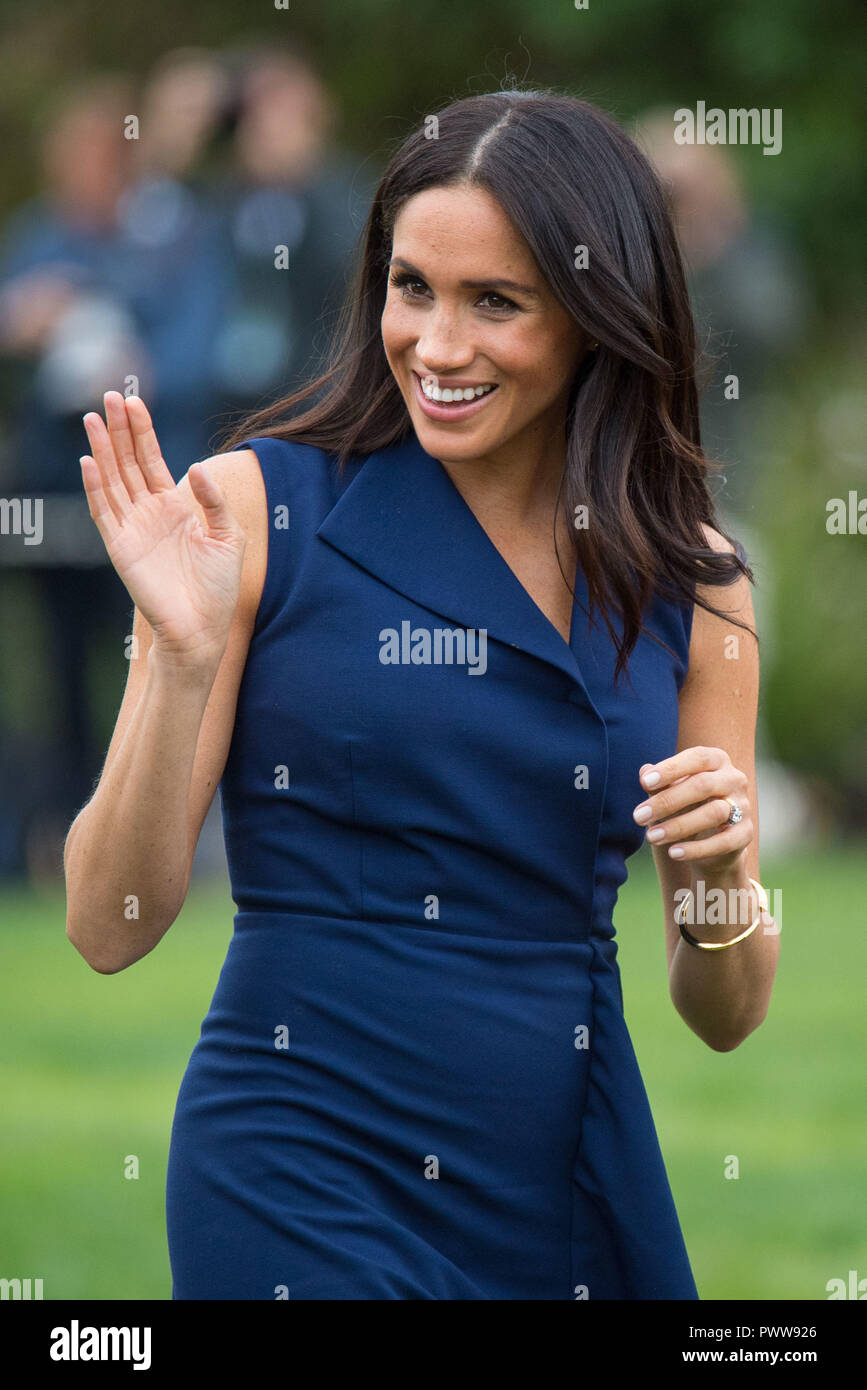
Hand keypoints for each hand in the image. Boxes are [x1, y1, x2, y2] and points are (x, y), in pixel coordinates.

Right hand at [81, 391, 245, 670]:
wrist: (203, 628)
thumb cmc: (218, 587)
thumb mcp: (229, 536)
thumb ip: (214, 500)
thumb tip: (193, 468)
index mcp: (175, 506)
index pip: (152, 459)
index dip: (142, 431)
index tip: (135, 401)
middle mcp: (149, 512)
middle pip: (128, 462)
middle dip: (119, 429)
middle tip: (109, 396)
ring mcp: (132, 528)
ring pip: (112, 479)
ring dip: (102, 449)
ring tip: (94, 418)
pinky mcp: (120, 547)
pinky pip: (104, 511)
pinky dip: (96, 486)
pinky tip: (89, 461)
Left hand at [632, 746, 752, 875]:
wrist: (711, 838)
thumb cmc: (685, 804)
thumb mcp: (669, 790)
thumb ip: (658, 782)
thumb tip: (644, 773)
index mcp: (716, 760)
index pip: (696, 758)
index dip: (671, 769)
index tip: (645, 783)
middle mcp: (734, 779)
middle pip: (703, 785)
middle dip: (667, 801)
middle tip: (638, 817)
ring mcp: (743, 806)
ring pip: (714, 813)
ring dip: (678, 826)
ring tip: (651, 837)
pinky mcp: (745, 834)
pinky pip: (723, 842)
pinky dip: (697, 849)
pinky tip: (673, 853)